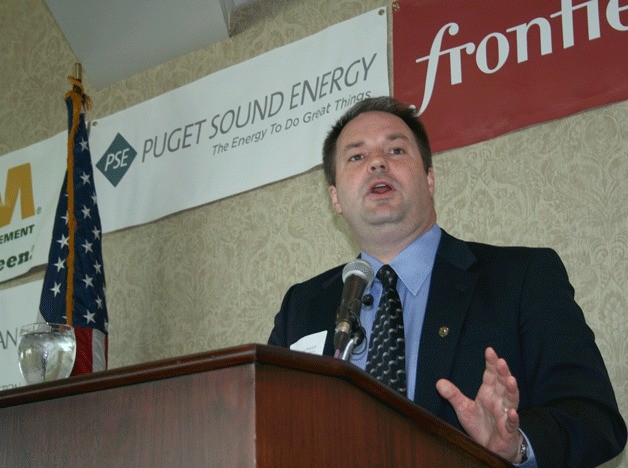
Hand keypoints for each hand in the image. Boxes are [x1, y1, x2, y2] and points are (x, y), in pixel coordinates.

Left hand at [436, 347, 523, 462]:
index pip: (491, 375)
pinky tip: (512, 412)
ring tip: (511, 380)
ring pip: (511, 400)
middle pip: (502, 383)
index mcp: (488, 393)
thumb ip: (452, 395)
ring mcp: (505, 414)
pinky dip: (513, 418)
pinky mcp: (508, 429)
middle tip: (501, 361)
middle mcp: (499, 400)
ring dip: (512, 390)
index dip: (491, 363)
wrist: (492, 447)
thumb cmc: (480, 424)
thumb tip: (438, 382)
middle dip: (503, 372)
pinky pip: (511, 423)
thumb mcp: (463, 408)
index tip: (489, 350)